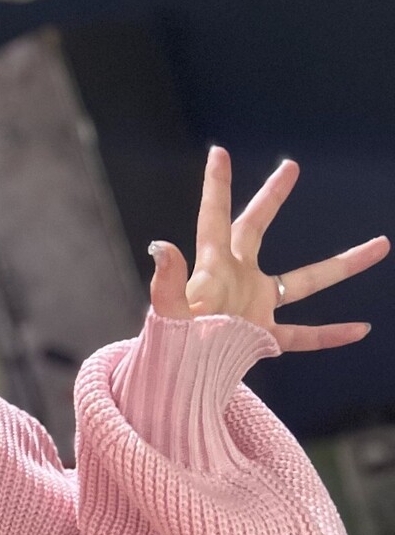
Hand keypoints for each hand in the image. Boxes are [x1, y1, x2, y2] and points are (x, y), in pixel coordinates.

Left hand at [149, 145, 389, 348]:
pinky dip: (329, 335)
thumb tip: (160, 246)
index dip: (216, 186)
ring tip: (379, 245)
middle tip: (290, 167)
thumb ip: (167, 282)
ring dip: (339, 266)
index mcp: (213, 268)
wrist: (180, 382)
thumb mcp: (168, 312)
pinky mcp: (263, 337)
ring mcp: (254, 307)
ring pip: (305, 281)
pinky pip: (303, 335)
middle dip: (271, 198)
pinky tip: (360, 330)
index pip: (214, 218)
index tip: (218, 152)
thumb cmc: (170, 346)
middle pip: (255, 229)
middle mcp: (238, 279)